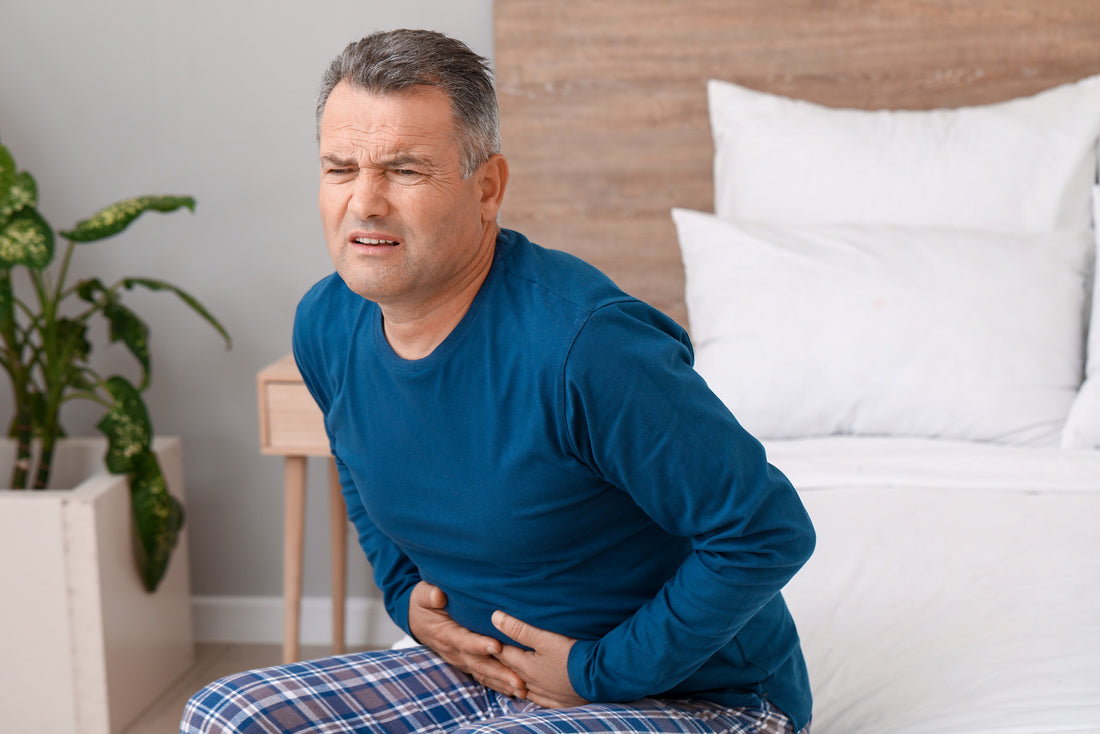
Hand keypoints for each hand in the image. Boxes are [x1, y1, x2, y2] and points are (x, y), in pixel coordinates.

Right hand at [407, 581, 527, 697]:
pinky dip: (499, 685)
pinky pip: (484, 676)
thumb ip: (429, 594)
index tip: (497, 646)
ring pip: (483, 673)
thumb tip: (438, 596)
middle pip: (478, 664)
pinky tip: (516, 690)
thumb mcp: (421, 594)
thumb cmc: (423, 604)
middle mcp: (454, 651)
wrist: (416, 621)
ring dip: (503, 682)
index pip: (464, 641)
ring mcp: (461, 659)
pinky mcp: (467, 663)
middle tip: (518, 680)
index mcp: (446, 633)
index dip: (479, 645)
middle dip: (499, 672)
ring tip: (522, 689)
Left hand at [492, 610, 587, 708]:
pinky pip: (541, 699)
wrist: (598, 677)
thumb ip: (518, 628)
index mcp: (526, 666)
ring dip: (516, 679)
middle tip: (493, 653)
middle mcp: (532, 682)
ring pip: (524, 687)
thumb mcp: (544, 637)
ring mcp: (546, 693)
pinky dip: (534, 694)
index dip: (493, 645)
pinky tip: (534, 693)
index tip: (484, 637)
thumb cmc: (571, 654)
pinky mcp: (561, 700)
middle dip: (502, 662)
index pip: (503, 654)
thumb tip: (494, 617)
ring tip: (511, 673)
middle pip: (511, 670)